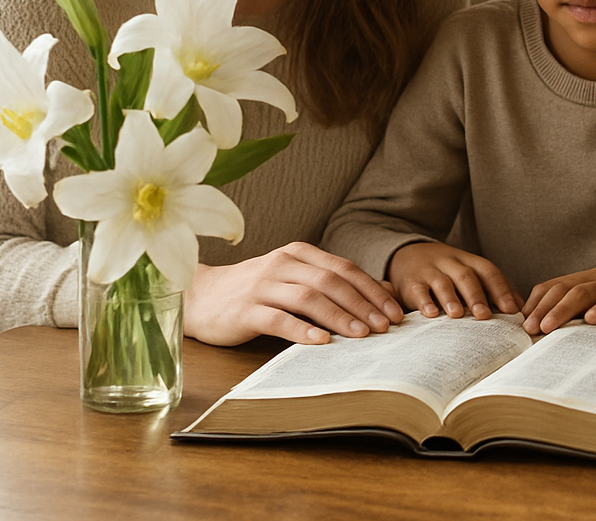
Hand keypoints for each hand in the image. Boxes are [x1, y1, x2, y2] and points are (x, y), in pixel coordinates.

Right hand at [183, 242, 403, 345]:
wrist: (200, 296)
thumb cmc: (255, 290)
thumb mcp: (294, 278)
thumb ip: (331, 282)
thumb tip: (382, 293)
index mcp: (298, 253)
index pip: (344, 268)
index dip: (372, 290)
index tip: (395, 312)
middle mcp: (282, 264)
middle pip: (331, 282)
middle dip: (363, 305)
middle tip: (386, 327)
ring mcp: (262, 286)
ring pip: (308, 298)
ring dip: (339, 316)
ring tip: (362, 335)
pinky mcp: (244, 310)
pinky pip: (278, 318)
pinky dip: (302, 329)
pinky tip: (321, 342)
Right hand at [387, 241, 519, 319]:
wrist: (406, 254)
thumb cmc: (446, 271)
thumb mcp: (468, 272)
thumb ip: (493, 288)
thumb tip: (522, 309)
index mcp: (468, 261)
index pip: (488, 271)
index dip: (500, 289)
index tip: (511, 309)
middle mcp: (450, 263)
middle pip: (466, 276)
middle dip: (476, 296)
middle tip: (485, 315)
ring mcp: (429, 270)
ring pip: (442, 282)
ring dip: (450, 298)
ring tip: (457, 315)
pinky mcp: (410, 281)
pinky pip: (417, 290)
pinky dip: (424, 302)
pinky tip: (431, 315)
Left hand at [521, 267, 595, 334]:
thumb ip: (577, 314)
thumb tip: (547, 338)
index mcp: (582, 280)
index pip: (550, 287)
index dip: (534, 304)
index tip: (521, 325)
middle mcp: (594, 279)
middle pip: (561, 289)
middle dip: (542, 309)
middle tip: (528, 330)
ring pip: (582, 292)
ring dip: (562, 310)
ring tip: (547, 328)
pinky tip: (590, 321)